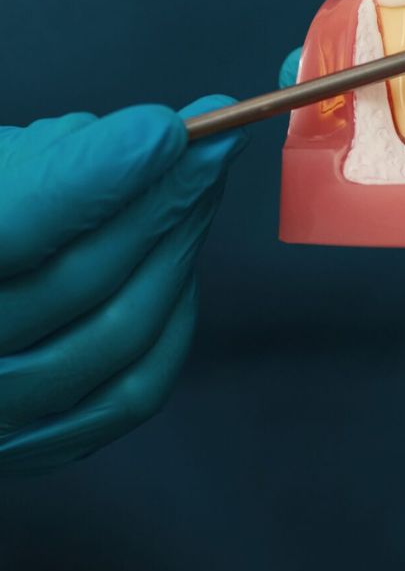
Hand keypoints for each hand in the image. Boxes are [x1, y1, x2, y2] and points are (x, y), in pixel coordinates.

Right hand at [0, 96, 245, 473]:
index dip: (99, 174)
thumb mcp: (2, 171)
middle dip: (166, 198)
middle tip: (217, 141)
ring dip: (181, 246)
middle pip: (83, 278)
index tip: (168, 128)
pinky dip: (174, 316)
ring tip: (204, 185)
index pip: (16, 229)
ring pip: (122, 330)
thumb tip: (167, 136)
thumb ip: (64, 157)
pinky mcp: (50, 442)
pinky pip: (139, 387)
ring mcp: (3, 412)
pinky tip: (180, 263)